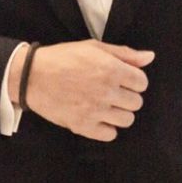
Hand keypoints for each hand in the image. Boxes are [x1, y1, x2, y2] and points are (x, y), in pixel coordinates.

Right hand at [16, 40, 152, 141]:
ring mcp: (96, 110)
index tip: (121, 80)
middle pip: (136, 102)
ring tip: (104, 105)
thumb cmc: (62, 58)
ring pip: (127, 120)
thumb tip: (150, 57)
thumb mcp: (93, 47)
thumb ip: (124, 53)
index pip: (142, 82)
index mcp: (111, 69)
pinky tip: (97, 117)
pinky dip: (107, 128)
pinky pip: (111, 135)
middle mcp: (107, 91)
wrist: (31, 76)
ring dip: (118, 113)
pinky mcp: (83, 125)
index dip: (133, 80)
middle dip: (126, 96)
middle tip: (111, 92)